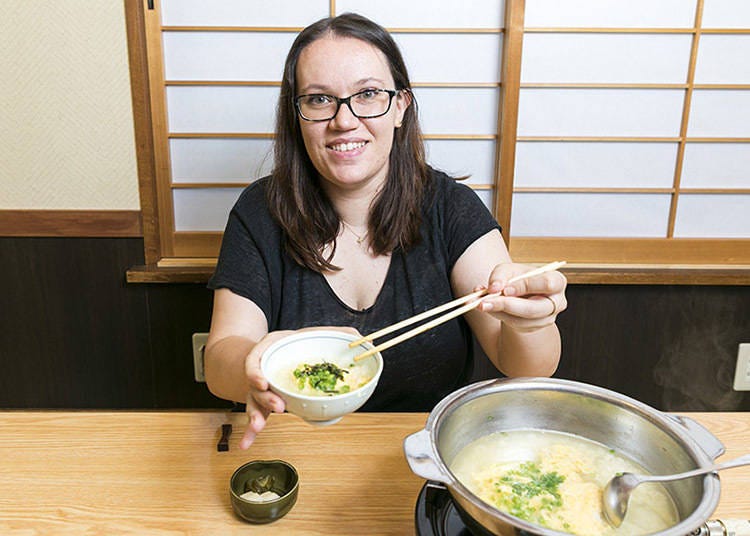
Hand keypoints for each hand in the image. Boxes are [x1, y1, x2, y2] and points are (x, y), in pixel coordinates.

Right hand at [239, 325, 361, 449]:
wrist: (281, 351)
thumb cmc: (299, 343)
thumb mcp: (315, 333)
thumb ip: (338, 334)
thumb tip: (359, 338)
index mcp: (271, 349)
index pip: (255, 358)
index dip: (255, 372)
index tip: (263, 382)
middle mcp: (262, 368)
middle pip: (256, 384)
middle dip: (266, 397)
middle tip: (279, 407)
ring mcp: (261, 386)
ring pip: (253, 401)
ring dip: (255, 416)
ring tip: (258, 427)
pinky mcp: (263, 401)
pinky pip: (256, 415)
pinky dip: (250, 431)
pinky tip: (247, 443)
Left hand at [477, 263, 566, 331]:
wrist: (519, 293)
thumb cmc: (518, 277)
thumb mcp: (508, 269)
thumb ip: (500, 275)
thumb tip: (493, 289)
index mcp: (557, 281)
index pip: (546, 284)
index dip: (526, 286)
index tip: (505, 289)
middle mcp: (557, 302)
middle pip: (534, 309)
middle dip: (507, 306)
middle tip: (483, 302)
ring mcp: (547, 318)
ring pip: (521, 321)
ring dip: (498, 312)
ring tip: (479, 303)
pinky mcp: (534, 328)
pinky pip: (514, 325)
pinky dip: (497, 316)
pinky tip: (487, 307)